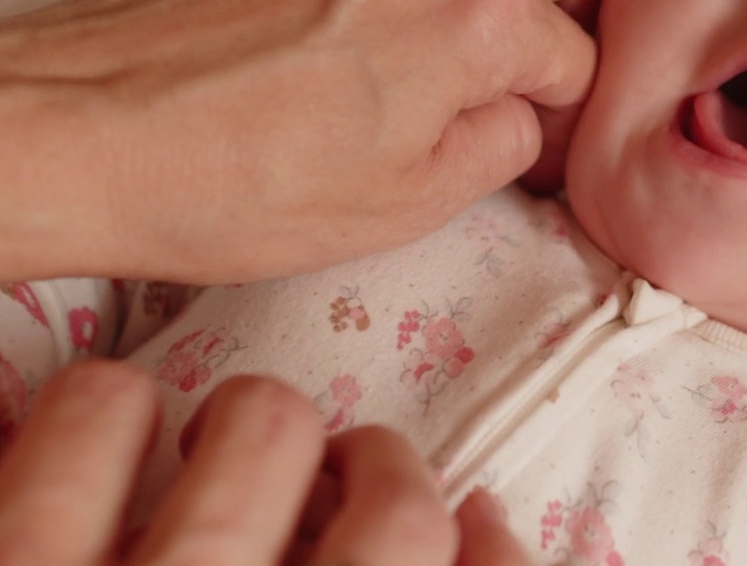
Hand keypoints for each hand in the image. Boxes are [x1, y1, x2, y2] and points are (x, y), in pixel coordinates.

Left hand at [0, 0, 597, 282]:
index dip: (564, 112)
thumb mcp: (408, 205)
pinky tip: (351, 35)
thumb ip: (501, 147)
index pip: (577, 51)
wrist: (78, 130)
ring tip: (424, 64)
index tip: (532, 139)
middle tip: (517, 79)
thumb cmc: (224, 175)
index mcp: (475, 10)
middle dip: (559, 15)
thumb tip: (515, 119)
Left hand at [0, 360, 530, 564]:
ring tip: (206, 464)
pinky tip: (91, 467)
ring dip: (245, 428)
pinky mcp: (12, 560)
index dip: (492, 548)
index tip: (456, 522)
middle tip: (329, 476)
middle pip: (398, 505)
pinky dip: (110, 410)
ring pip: (262, 420)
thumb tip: (483, 513)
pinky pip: (103, 402)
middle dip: (376, 471)